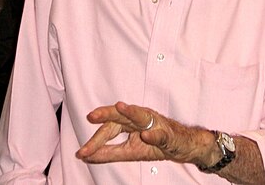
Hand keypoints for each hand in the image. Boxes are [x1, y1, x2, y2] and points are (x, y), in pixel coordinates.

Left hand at [76, 101, 214, 165]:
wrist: (183, 146)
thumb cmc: (155, 144)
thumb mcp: (129, 151)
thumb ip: (108, 152)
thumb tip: (85, 155)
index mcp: (129, 123)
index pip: (109, 128)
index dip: (95, 139)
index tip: (82, 151)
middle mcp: (140, 118)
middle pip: (121, 115)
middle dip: (106, 114)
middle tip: (91, 115)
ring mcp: (155, 123)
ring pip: (141, 116)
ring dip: (131, 112)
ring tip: (120, 108)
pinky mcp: (168, 133)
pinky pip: (161, 133)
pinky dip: (154, 133)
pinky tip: (146, 134)